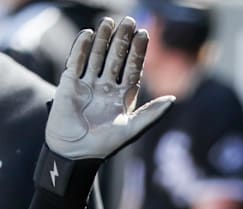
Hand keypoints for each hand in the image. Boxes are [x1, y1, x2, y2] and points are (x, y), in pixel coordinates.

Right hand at [46, 16, 173, 159]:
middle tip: (128, 21)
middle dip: (122, 40)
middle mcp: (106, 87)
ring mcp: (87, 84)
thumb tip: (173, 100)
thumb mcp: (132, 129)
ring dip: (103, 40)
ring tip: (108, 22)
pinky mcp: (69, 85)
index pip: (132, 68)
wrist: (75, 153)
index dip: (138, 52)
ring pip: (97, 57)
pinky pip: (76, 62)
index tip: (144, 34)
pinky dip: (81, 48)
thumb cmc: (105, 145)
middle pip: (116, 58)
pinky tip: (88, 35)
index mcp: (123, 96)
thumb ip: (152, 114)